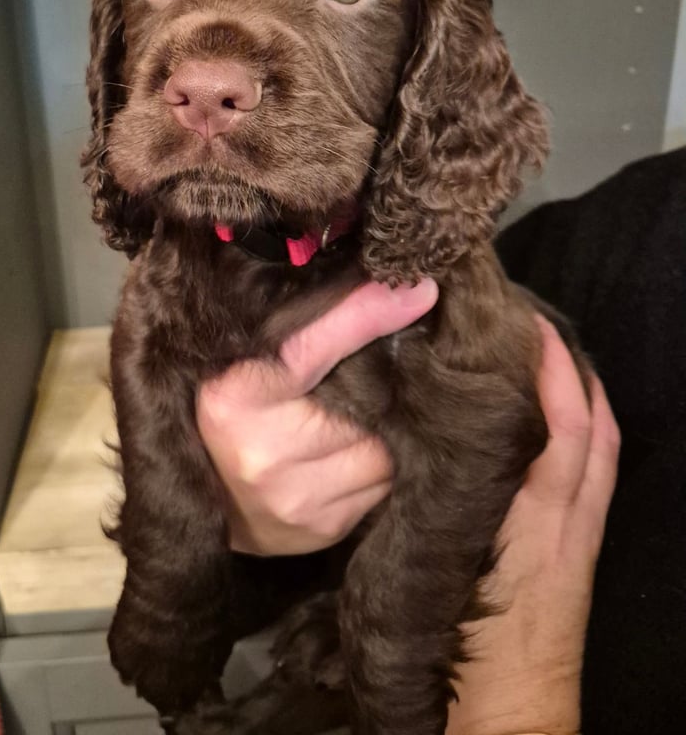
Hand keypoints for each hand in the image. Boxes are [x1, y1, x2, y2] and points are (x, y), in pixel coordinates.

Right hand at [197, 280, 438, 554]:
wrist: (205, 499)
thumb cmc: (233, 414)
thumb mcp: (254, 361)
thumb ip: (314, 327)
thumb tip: (399, 288)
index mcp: (234, 397)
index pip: (313, 347)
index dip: (366, 316)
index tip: (420, 291)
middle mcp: (261, 453)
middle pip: (363, 406)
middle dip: (373, 394)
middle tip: (360, 384)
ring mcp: (293, 499)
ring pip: (380, 453)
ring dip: (376, 437)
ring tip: (347, 427)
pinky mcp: (319, 529)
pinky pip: (378, 490)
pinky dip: (372, 472)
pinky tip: (344, 462)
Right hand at [445, 317, 619, 734]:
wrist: (507, 721)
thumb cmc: (471, 652)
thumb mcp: (446, 575)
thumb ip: (443, 510)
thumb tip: (420, 449)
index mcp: (543, 525)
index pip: (568, 432)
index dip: (557, 375)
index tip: (527, 324)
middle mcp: (571, 524)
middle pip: (596, 433)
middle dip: (579, 375)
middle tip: (537, 327)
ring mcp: (579, 539)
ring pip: (599, 454)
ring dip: (584, 401)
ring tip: (545, 360)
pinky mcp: (575, 555)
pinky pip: (590, 480)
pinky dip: (581, 438)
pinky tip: (546, 425)